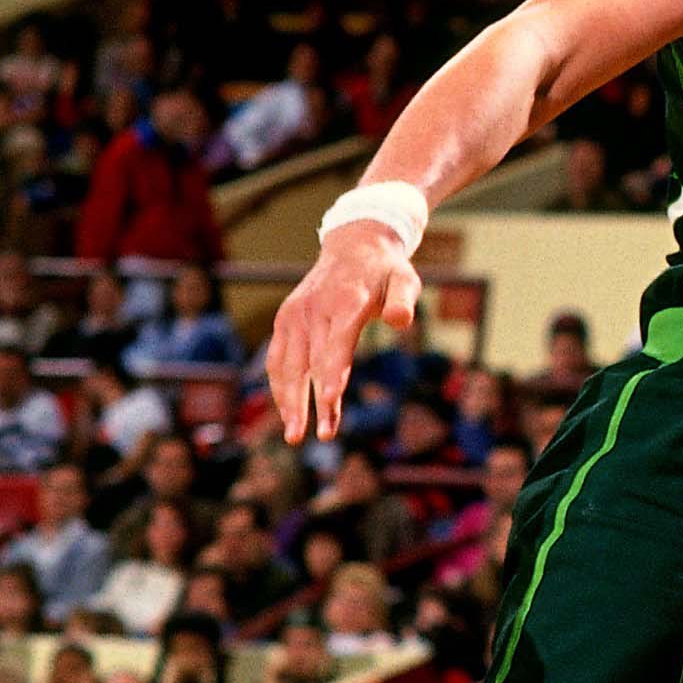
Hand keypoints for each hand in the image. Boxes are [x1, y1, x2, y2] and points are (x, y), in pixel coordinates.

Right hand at [267, 230, 422, 445]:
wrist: (353, 245)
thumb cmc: (385, 271)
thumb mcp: (404, 279)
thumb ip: (402, 301)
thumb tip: (400, 322)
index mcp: (346, 300)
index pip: (338, 341)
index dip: (334, 371)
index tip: (332, 399)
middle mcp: (315, 309)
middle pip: (311, 361)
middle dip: (313, 402)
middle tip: (320, 437)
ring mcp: (295, 315)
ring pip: (287, 365)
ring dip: (290, 402)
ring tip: (296, 436)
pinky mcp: (285, 320)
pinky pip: (278, 359)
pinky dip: (280, 386)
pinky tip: (288, 413)